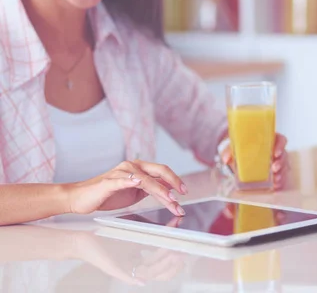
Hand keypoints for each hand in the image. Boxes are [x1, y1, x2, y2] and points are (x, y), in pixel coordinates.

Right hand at [66, 160, 187, 216]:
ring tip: (170, 199)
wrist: (81, 198)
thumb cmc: (107, 195)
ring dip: (160, 190)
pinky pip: (121, 180)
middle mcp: (132, 166)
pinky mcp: (108, 182)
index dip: (176, 180)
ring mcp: (120, 172)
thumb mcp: (135, 193)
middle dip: (173, 182)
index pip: (162, 172)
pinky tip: (138, 183)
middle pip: (159, 170)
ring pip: (145, 179)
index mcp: (139, 168)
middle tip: (182, 195)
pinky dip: (130, 180)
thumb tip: (171, 190)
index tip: (185, 192)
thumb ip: (151, 189)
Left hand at [221, 133, 288, 189]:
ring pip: (283, 167)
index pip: (280, 140)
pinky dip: (279, 182)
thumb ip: (229, 151)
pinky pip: (281, 177)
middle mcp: (274, 150)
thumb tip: (226, 158)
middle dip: (281, 163)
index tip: (275, 153)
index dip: (280, 146)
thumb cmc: (239, 149)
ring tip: (275, 181)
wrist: (237, 157)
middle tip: (274, 169)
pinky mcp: (275, 173)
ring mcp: (276, 162)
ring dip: (281, 174)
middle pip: (283, 155)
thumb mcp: (233, 147)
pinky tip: (275, 186)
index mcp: (268, 140)